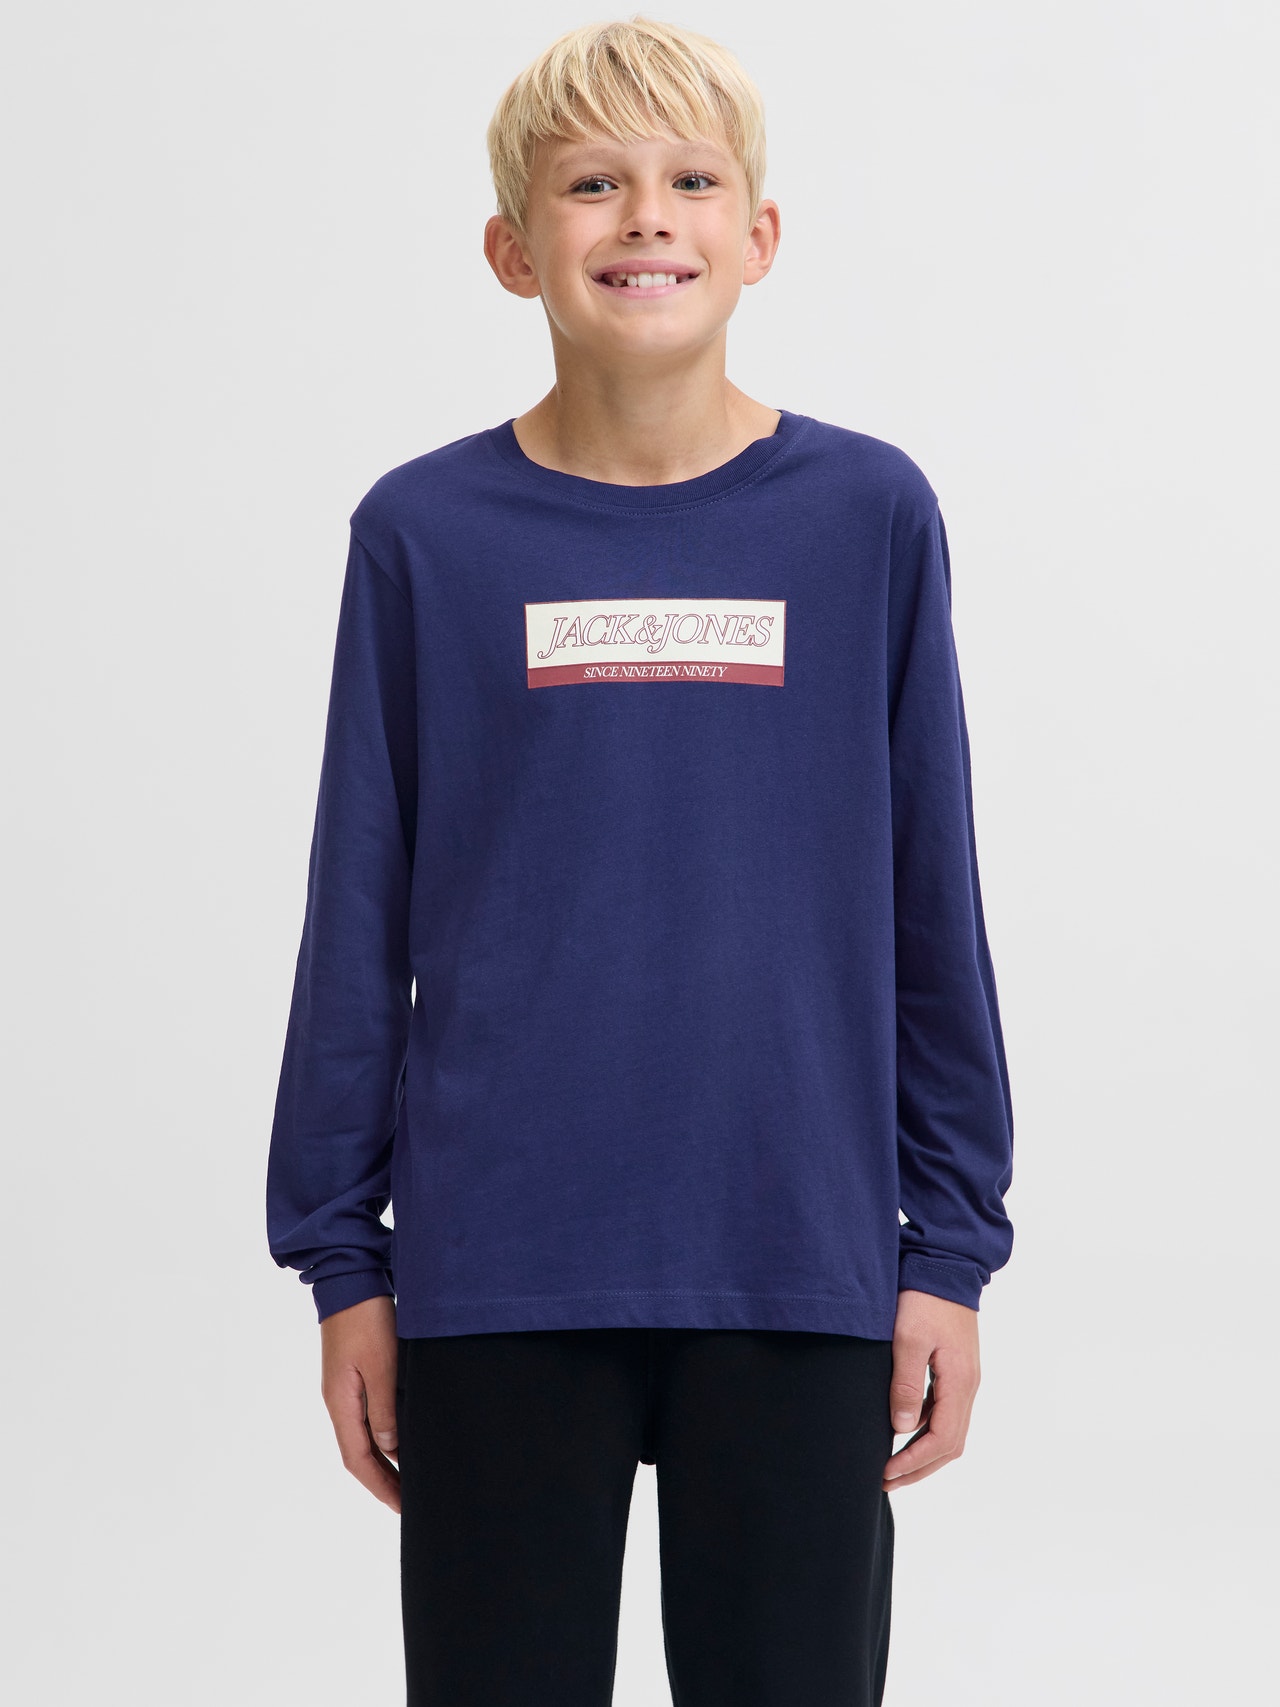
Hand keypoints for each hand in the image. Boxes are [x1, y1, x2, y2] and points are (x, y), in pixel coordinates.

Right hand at [319, 1293, 400, 1512]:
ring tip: (409, 1480)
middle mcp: (338, 1401)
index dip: (380, 1487)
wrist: (350, 1281)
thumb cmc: (366, 1318)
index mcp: (340, 1403)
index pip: (357, 1460)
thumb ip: (385, 1409)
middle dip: (383, 1482)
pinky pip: (366, 1419)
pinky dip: (383, 1438)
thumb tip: (390, 1449)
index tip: (403, 1507)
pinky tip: (401, 1440)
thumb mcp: (381, 1365)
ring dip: (384, 1462)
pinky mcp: (353, 1377)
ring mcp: (344, 1390)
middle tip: (410, 1503)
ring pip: (363, 1438)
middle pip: (358, 1455)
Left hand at [882, 1289, 980, 1491]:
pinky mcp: (956, 1370)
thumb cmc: (924, 1299)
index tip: (886, 1472)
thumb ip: (906, 1384)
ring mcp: (964, 1379)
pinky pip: (944, 1412)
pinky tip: (901, 1430)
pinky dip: (925, 1430)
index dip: (914, 1462)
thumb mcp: (908, 1339)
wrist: (945, 1265)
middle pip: (950, 1444)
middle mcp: (968, 1386)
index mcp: (960, 1382)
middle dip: (920, 1468)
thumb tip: (901, 1429)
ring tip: (892, 1465)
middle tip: (886, 1482)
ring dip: (923, 1453)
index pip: (942, 1439)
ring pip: (949, 1430)